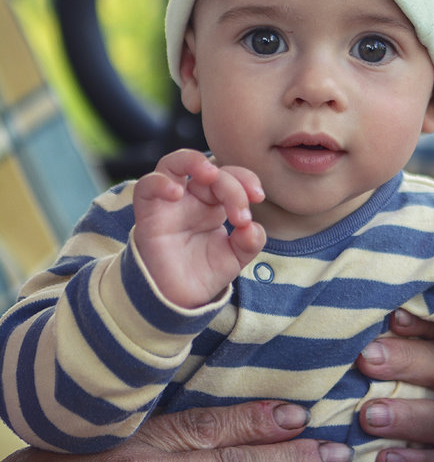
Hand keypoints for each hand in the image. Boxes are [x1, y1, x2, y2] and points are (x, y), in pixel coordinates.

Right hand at [133, 149, 265, 306]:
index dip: (247, 180)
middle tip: (241, 215)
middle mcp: (192, 198)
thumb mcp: (235, 257)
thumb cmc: (203, 272)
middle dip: (232, 185)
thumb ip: (249, 241)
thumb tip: (252, 228)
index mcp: (215, 203)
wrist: (177, 299)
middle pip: (211, 171)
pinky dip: (159, 183)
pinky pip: (146, 187)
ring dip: (192, 161)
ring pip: (173, 164)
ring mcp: (169, 203)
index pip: (231, 176)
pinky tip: (175, 193)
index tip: (259, 197)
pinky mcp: (148, 214)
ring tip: (210, 174)